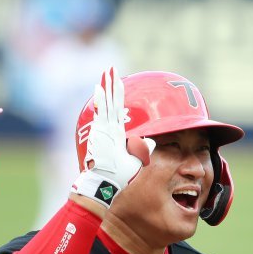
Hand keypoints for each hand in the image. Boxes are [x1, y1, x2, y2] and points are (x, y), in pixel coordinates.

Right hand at [71, 67, 151, 206]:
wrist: (106, 183)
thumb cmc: (120, 175)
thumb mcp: (136, 158)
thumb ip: (143, 148)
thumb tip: (152, 140)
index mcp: (116, 133)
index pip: (118, 111)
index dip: (118, 97)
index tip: (118, 84)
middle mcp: (109, 128)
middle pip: (112, 101)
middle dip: (112, 85)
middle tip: (111, 70)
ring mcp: (103, 128)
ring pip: (107, 102)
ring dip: (107, 86)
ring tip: (107, 72)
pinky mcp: (100, 131)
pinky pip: (101, 111)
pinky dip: (100, 99)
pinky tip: (100, 86)